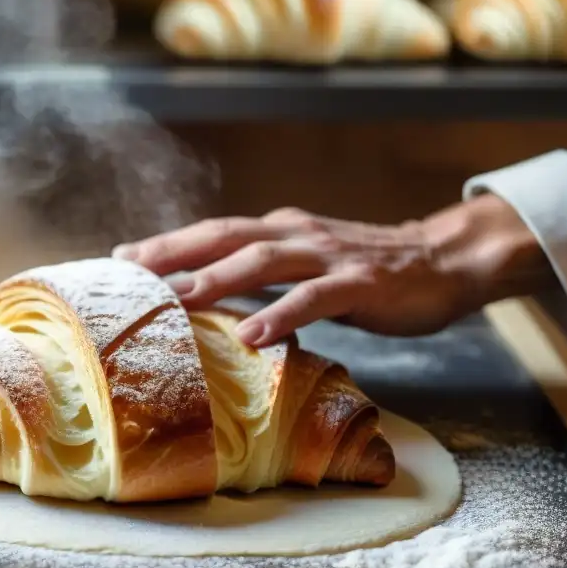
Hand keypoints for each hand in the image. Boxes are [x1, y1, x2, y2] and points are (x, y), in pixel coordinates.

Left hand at [111, 196, 554, 346]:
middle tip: (128, 272)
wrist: (444, 261)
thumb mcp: (309, 264)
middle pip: (226, 235)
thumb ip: (267, 273)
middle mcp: (297, 235)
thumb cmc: (368, 271)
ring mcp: (329, 256)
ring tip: (177, 298)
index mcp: (282, 231)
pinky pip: (315, 299)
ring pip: (263, 261)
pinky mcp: (360, 283)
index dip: (169, 242)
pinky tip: (254, 336)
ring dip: (217, 277)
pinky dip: (282, 315)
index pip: (215, 231)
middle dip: (174, 251)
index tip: (122, 259)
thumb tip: (215, 295)